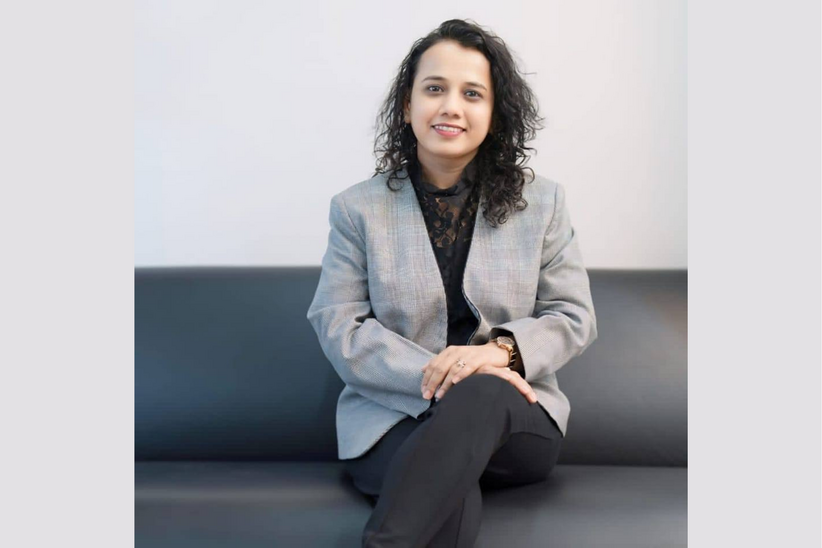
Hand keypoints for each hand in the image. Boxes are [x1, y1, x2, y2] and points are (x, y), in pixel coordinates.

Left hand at [421, 342, 536, 403]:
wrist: (494, 352)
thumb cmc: (472, 359)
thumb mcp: (454, 359)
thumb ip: (439, 363)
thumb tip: (422, 370)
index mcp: (448, 352)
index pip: (433, 365)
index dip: (427, 379)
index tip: (423, 391)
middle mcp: (456, 352)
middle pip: (440, 368)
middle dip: (432, 383)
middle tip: (427, 396)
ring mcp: (468, 354)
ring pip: (452, 369)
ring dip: (444, 383)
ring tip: (439, 395)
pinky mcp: (479, 358)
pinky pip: (469, 366)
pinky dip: (461, 374)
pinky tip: (455, 382)